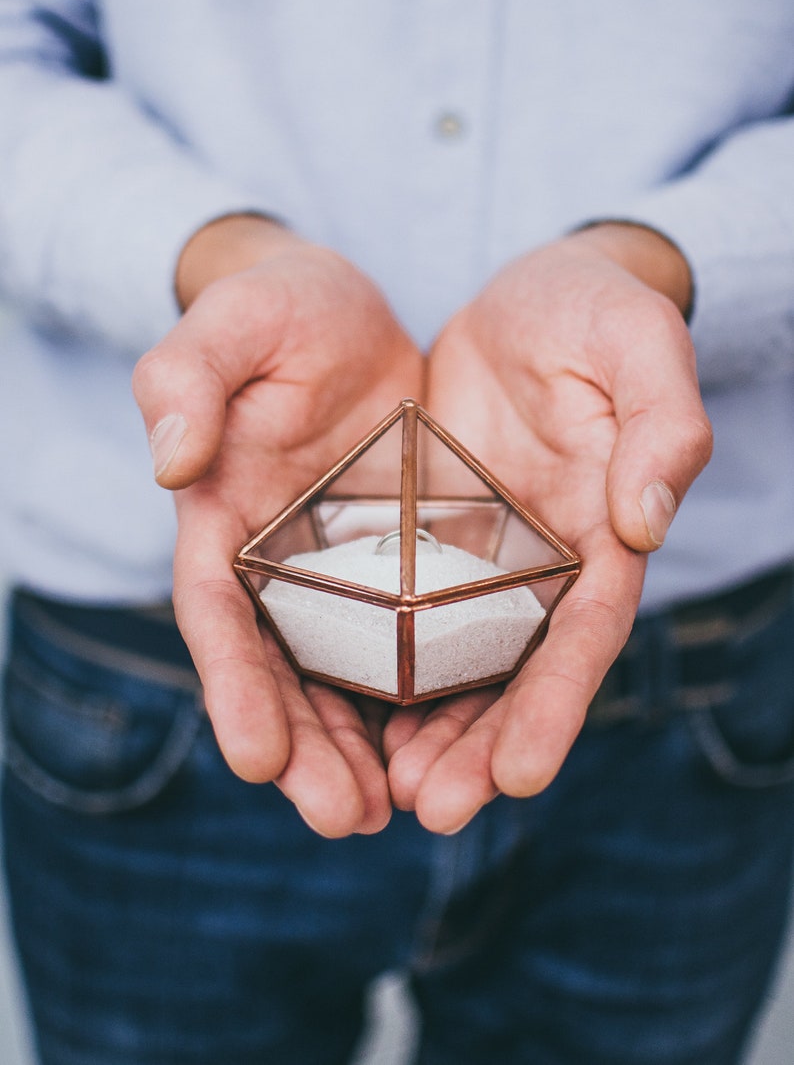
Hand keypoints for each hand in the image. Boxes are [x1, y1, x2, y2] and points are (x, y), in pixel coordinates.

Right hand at [133, 216, 422, 835]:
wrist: (341, 308)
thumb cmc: (276, 310)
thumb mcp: (231, 325)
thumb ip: (186, 381)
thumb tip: (171, 462)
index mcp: (224, 517)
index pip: (218, 614)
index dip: (235, 687)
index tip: (255, 760)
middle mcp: (278, 560)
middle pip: (284, 670)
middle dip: (308, 749)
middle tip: (347, 820)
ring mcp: (340, 566)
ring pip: (347, 674)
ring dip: (367, 747)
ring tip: (403, 812)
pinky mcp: (402, 558)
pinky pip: (416, 636)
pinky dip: (425, 694)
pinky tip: (453, 742)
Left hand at [385, 225, 712, 832]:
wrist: (534, 296)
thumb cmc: (598, 312)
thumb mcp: (638, 342)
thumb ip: (660, 422)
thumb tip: (649, 518)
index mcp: (601, 532)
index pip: (584, 634)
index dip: (555, 704)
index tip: (519, 776)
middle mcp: (543, 563)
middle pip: (516, 672)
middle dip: (481, 746)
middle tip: (435, 810)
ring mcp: (483, 555)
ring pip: (456, 661)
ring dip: (427, 730)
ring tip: (381, 793)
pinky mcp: (428, 534)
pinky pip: (400, 610)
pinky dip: (381, 664)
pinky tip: (344, 712)